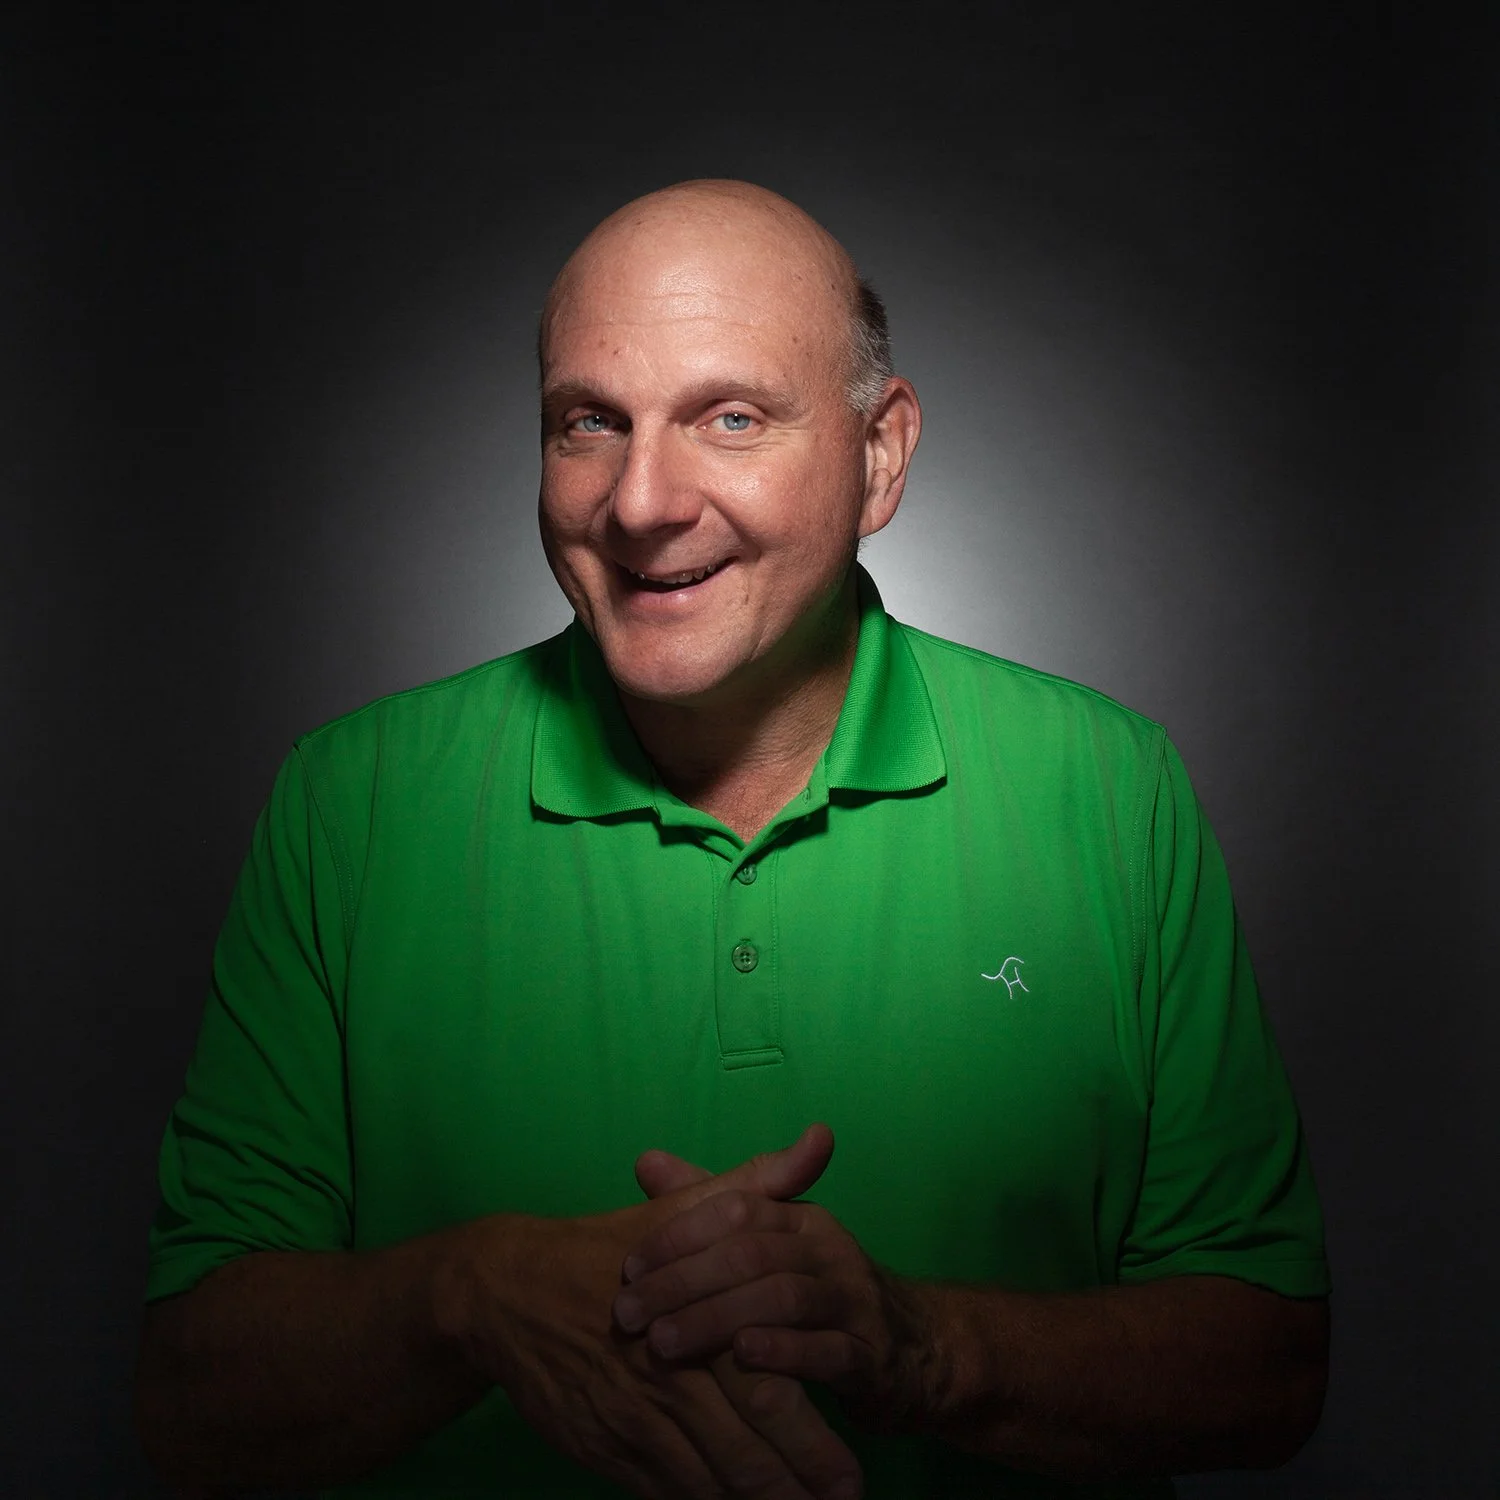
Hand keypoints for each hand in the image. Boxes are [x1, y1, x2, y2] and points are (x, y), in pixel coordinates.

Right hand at [439, 1129, 863, 1499]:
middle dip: (796, 1493)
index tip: (859, 1480)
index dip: (816, 1445)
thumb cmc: (610, 1246)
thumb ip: (761, 1184)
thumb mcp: (684, 1210)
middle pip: (745, 1455)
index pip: (770, 1395)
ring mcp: (636, 1424)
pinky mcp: (607, 1451)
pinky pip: (665, 1496)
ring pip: (707, 1487)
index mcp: (701, 1323)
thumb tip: (822, 1142)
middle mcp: (671, 1382)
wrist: (508, 1290)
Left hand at [616, 1124, 929, 1430]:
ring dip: (715, 1319)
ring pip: (782, 1297)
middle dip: (682, 1281)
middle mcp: (828, 1248)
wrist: (908, 1351)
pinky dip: (782, 1352)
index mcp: (799, 1217)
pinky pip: (826, 1350)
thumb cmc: (817, 1295)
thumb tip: (645, 1160)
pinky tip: (741, 1358)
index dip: (678, 1234)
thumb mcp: (766, 1247)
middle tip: (628, 1313)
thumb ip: (707, 1206)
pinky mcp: (870, 1354)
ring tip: (663, 1343)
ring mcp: (853, 1299)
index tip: (627, 1266)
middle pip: (750, 1252)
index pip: (735, 1209)